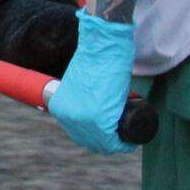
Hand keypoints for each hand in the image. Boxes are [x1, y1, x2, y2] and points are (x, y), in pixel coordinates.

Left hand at [49, 13, 140, 154]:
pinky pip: (112, 141)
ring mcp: (81, 119)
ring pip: (102, 143)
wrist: (104, 45)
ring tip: (127, 139)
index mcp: (58, 106)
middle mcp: (67, 116)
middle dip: (107, 141)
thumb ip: (79, 93)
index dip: (95, 136)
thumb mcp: (80, 81)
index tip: (110, 132)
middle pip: (89, 140)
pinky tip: (131, 143)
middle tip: (122, 136)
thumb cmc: (96, 58)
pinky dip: (124, 144)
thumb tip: (89, 100)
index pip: (77, 131)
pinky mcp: (99, 119)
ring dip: (115, 144)